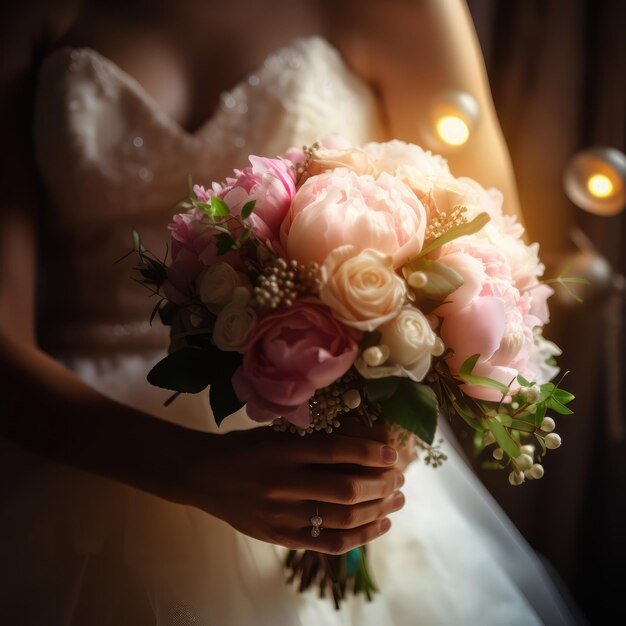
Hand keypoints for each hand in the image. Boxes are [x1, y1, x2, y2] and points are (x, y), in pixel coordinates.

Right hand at [175, 426, 404, 554]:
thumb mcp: (275, 434)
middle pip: (347, 489)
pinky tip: (380, 525)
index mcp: (282, 451)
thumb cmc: (244, 448)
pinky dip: (360, 537)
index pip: (336, 451)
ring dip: (378, 509)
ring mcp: (282, 515)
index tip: (392, 454)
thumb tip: (364, 442)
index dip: (370, 453)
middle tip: (399, 478)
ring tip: (397, 500)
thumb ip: (313, 440)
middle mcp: (284, 483)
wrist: (203, 476)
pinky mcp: (280, 536)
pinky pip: (328, 543)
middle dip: (382, 484)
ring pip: (343, 518)